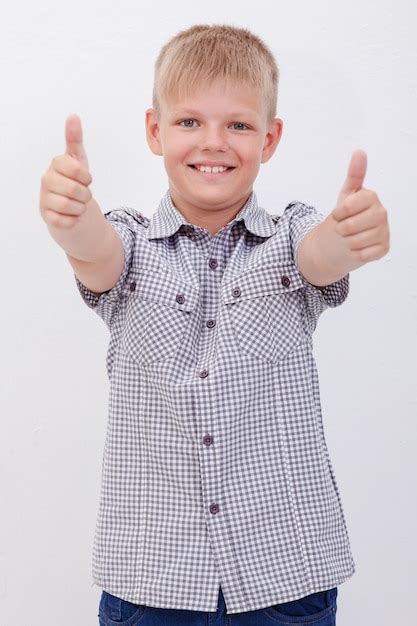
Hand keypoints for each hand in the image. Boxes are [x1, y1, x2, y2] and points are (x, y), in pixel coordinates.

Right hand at [39, 114, 94, 228]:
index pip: (73, 167)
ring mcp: (45, 199)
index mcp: (56, 165)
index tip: (87, 180)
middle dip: (86, 195)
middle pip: (74, 189)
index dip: (85, 176)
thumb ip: (75, 140)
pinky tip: (72, 216)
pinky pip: (65, 221)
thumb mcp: (78, 161)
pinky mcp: (47, 217)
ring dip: (80, 208)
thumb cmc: (74, 183)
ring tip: (77, 206)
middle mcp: (47, 180)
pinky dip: (73, 221)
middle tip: (84, 196)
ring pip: (70, 206)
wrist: (70, 210)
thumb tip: (73, 116)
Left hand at [329, 149, 389, 269]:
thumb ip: (354, 175)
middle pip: (350, 226)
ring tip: (349, 237)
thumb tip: (360, 152)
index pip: (347, 207)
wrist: (343, 240)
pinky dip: (355, 254)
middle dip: (341, 229)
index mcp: (371, 197)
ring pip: (355, 241)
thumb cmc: (345, 216)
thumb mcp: (346, 195)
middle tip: (343, 228)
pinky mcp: (384, 248)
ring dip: (346, 242)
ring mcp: (384, 232)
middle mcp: (381, 213)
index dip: (337, 214)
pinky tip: (357, 248)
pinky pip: (364, 255)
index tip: (338, 214)